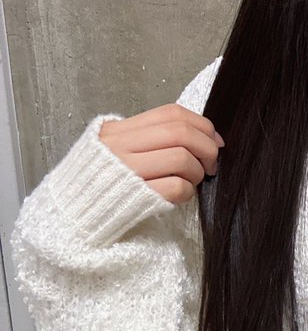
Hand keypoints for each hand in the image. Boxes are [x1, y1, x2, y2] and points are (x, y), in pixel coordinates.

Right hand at [99, 104, 224, 204]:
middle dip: (207, 147)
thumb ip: (151, 138)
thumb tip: (207, 137)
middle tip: (211, 164)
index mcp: (118, 131)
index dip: (201, 124)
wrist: (69, 216)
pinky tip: (180, 195)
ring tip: (192, 180)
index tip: (215, 139)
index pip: (170, 113)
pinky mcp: (135, 197)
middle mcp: (119, 146)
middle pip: (180, 133)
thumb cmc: (101, 183)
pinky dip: (187, 191)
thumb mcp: (117, 149)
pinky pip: (176, 187)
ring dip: (197, 171)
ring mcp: (126, 171)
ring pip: (181, 158)